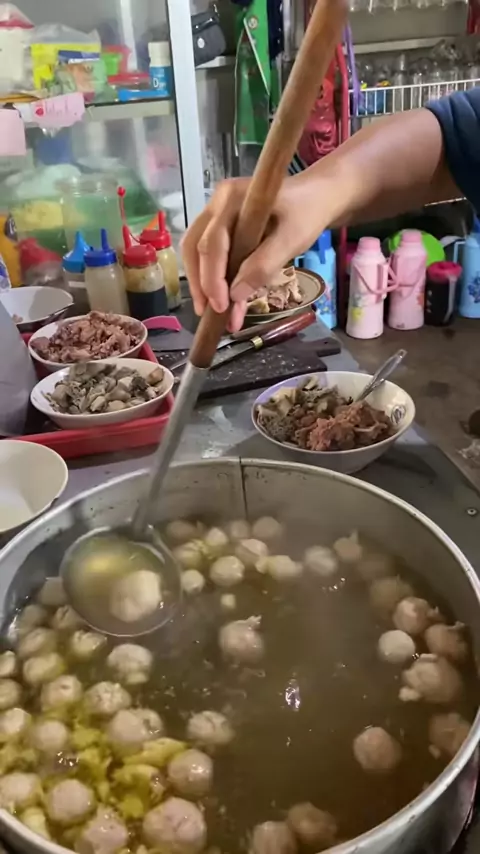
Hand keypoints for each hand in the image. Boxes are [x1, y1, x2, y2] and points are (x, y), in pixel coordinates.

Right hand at [181, 175, 326, 330]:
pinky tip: (221, 299)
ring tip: (211, 312)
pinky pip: (208, 253)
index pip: (213, 243)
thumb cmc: (305, 214)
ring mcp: (216, 214)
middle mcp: (217, 203)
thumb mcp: (291, 240)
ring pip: (196, 252)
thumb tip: (234, 296)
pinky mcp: (220, 226)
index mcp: (232, 198)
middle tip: (209, 315)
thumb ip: (263, 266)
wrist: (315, 197)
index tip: (221, 306)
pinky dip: (211, 277)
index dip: (213, 278)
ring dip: (202, 283)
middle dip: (202, 284)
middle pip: (196, 247)